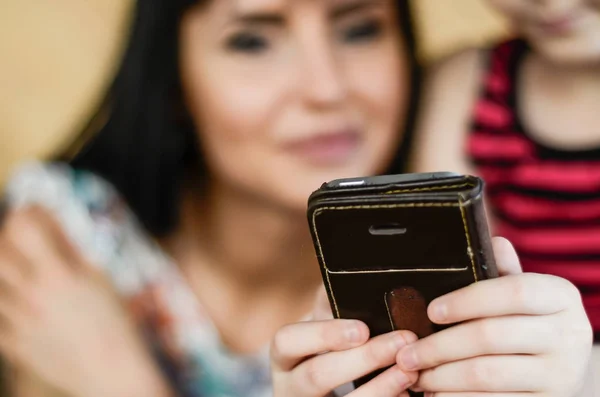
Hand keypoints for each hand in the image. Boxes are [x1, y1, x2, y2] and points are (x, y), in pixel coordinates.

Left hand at [0, 207, 172, 396]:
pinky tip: (22, 304)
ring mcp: (18, 321)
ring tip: (22, 271)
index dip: (27, 213)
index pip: (25, 229)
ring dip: (5, 271)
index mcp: (58, 275)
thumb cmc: (115, 324)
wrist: (110, 371)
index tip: (32, 210)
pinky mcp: (14, 344)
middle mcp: (31, 295)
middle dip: (6, 238)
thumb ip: (74, 252)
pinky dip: (6, 308)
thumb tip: (57, 229)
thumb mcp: (101, 280)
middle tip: (20, 237)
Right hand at [271, 289, 418, 396]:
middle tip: (401, 342)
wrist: (320, 392)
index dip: (324, 335)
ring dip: (380, 387)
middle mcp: (289, 386)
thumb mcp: (321, 328)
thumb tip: (353, 275)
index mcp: (284, 355)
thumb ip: (331, 305)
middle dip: (363, 359)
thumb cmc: (325, 350)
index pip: (287, 340)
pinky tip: (406, 393)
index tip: (362, 329)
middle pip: (317, 375)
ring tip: (410, 370)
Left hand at [396, 237, 592, 396]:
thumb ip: (503, 272)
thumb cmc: (529, 324)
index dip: (467, 300)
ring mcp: (561, 373)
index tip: (431, 311)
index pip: (513, 291)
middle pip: (490, 336)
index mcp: (561, 297)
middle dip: (438, 346)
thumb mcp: (523, 295)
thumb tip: (493, 240)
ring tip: (415, 374)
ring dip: (441, 376)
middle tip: (406, 353)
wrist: (562, 370)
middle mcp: (569, 335)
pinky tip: (437, 393)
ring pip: (486, 373)